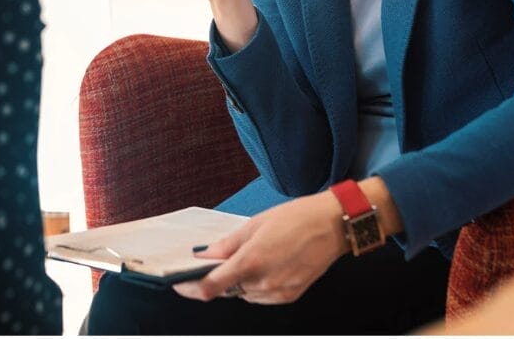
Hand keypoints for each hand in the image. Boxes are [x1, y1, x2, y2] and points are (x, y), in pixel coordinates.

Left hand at [172, 191, 348, 304]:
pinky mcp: (290, 296)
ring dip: (240, 282)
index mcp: (251, 260)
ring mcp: (278, 291)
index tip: (181, 284)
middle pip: (228, 290)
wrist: (332, 225)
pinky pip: (263, 297)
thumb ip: (227, 244)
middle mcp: (263, 281)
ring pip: (245, 295)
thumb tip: (205, 256)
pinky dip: (257, 286)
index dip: (191, 288)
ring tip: (253, 257)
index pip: (211, 286)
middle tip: (221, 260)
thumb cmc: (295, 218)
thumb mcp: (255, 224)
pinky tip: (267, 266)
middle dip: (220, 278)